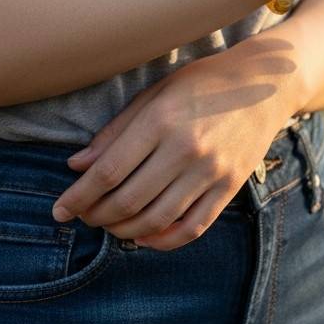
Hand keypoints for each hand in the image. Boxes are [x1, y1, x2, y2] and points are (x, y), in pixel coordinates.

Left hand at [50, 41, 304, 250]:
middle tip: (82, 216)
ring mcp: (212, 171)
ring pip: (157, 220)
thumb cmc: (200, 83)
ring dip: (124, 231)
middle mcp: (187, 148)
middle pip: (129, 200)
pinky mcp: (230, 187)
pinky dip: (163, 240)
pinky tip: (144, 236)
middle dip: (96, 216)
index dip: (79, 196)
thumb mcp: (154, 94)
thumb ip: (115, 131)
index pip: (109, 171)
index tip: (59, 210)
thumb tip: (77, 166)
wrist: (264, 83)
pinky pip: (192, 227)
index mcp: (162, 119)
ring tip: (108, 226)